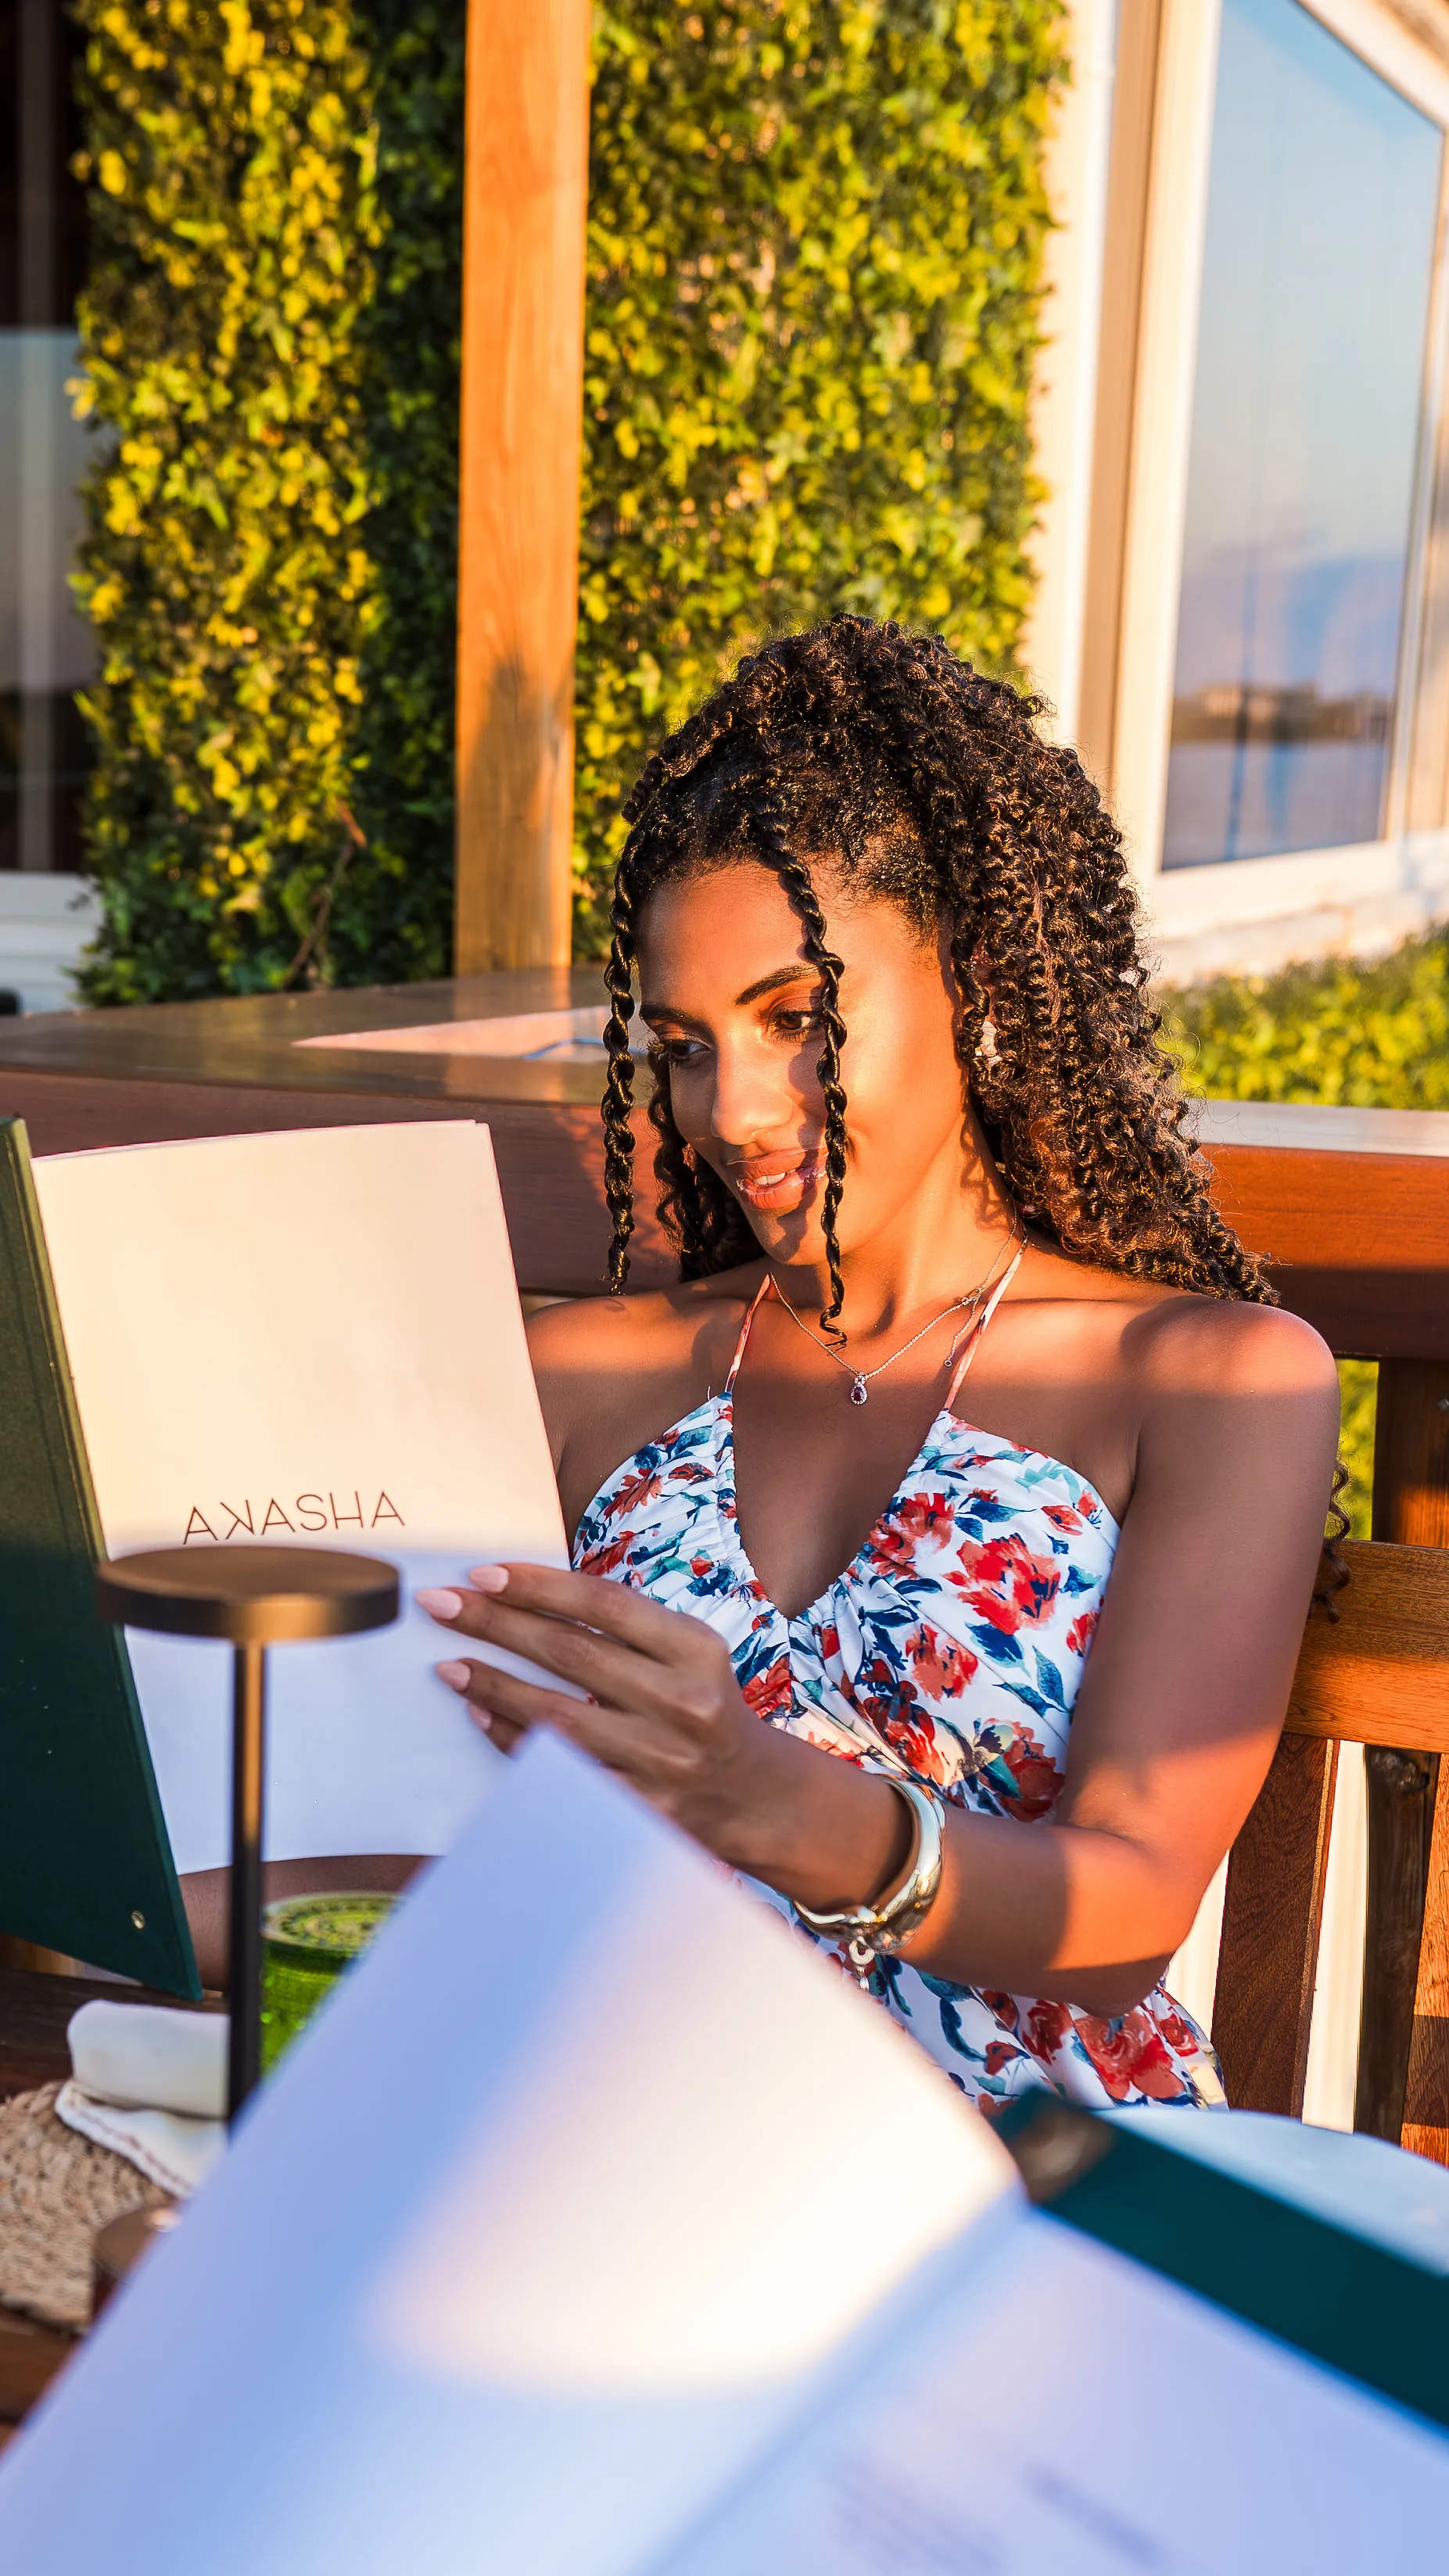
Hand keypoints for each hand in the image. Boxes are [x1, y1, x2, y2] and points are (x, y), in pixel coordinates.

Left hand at [416, 1564, 791, 1874]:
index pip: (604, 1603)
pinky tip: (481, 1717)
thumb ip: (628, 1628)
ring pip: (557, 1718)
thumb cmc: (705, 1706)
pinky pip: (560, 1772)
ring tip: (450, 1664)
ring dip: (494, 1686)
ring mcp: (661, 1761)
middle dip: (496, 1624)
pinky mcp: (639, 1809)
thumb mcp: (688, 1652)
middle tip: (442, 1604)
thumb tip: (528, 1600)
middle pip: (571, 1653)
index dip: (539, 1585)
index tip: (484, 1573)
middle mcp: (682, 1702)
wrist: (753, 1794)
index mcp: (696, 1649)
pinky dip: (514, 1742)